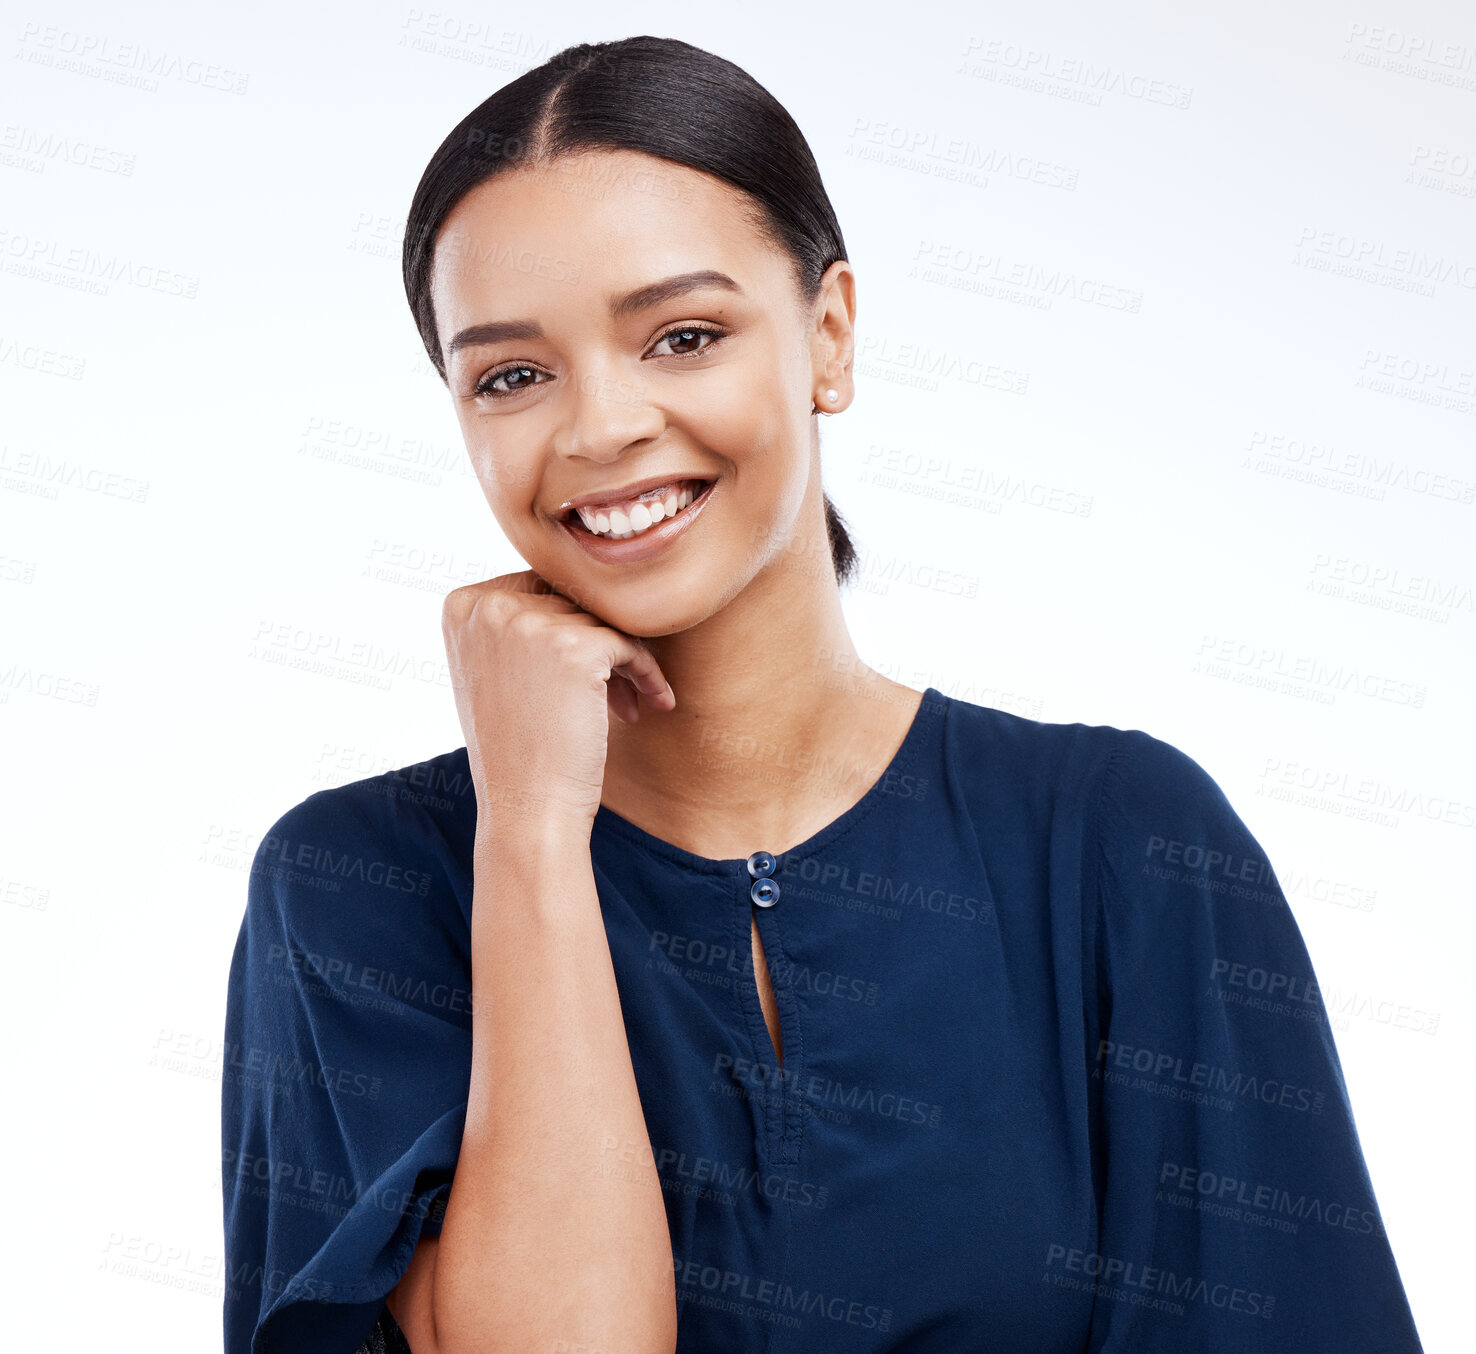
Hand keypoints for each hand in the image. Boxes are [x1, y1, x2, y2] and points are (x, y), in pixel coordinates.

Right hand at [441, 570, 675, 840]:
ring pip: (604, 621)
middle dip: (599, 645)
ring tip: (625, 705)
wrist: (527, 809)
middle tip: (611, 694)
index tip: (581, 673)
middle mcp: (489, 605)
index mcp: (462, 605)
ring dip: (624, 663)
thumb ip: (518, 622)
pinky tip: (653, 703)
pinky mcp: (574, 645)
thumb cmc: (519, 748)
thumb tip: (580, 581)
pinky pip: (631, 642)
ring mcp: (529, 622)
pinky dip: (648, 673)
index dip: (568, 627)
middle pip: (573, 600)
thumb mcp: (495, 671)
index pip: (539, 588)